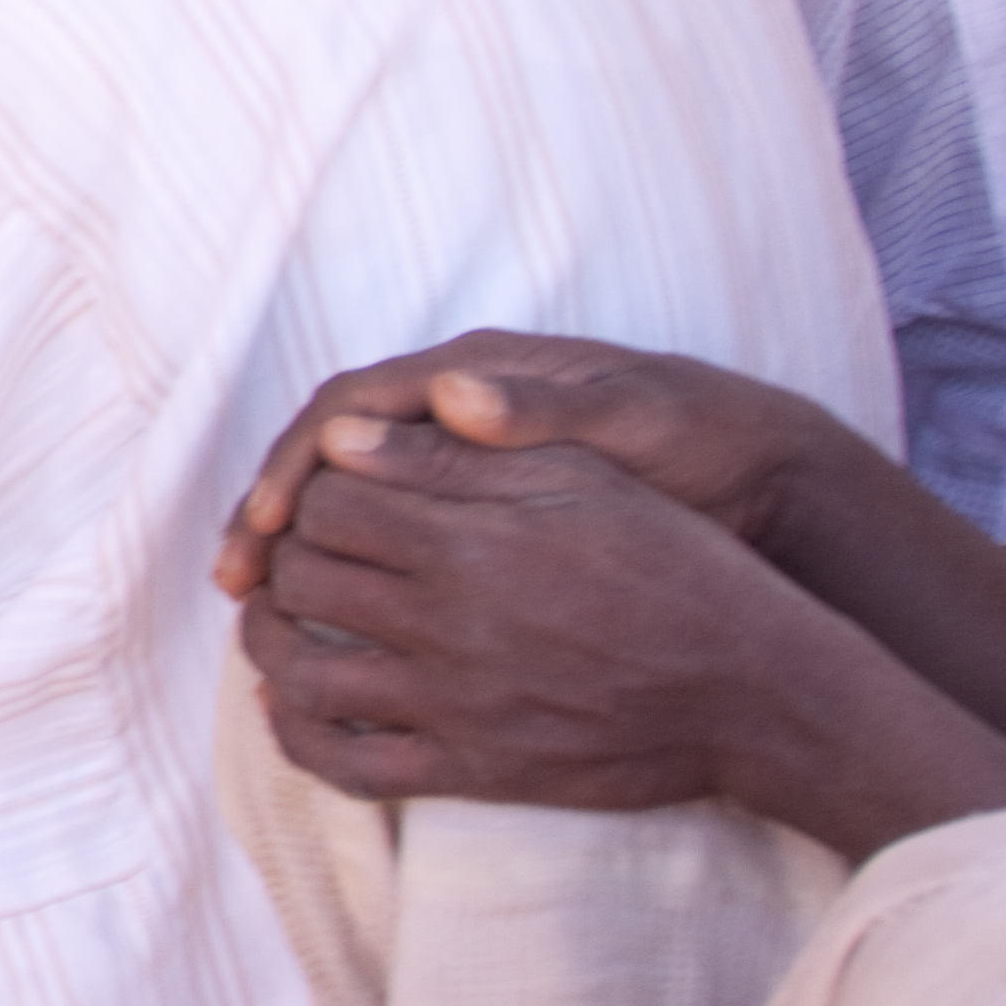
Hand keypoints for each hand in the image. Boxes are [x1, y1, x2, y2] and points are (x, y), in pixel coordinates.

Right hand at [219, 333, 878, 603]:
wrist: (768, 478)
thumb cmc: (698, 437)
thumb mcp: (630, 421)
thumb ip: (542, 410)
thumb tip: (451, 393)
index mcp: (472, 376)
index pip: (349, 409)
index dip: (299, 463)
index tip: (272, 521)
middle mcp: (448, 414)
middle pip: (325, 458)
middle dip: (272, 513)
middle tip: (236, 577)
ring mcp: (459, 468)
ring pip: (347, 505)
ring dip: (296, 553)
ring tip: (258, 608)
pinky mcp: (477, 520)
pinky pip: (388, 543)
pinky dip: (350, 580)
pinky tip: (329, 628)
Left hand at [241, 416, 835, 812]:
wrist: (759, 694)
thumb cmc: (678, 569)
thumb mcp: (583, 483)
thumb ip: (457, 458)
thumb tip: (344, 437)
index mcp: (473, 543)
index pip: (327, 503)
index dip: (310, 490)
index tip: (323, 493)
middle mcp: (452, 626)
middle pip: (303, 578)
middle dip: (283, 555)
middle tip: (291, 549)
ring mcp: (457, 707)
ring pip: (302, 672)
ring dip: (267, 639)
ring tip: (274, 616)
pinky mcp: (474, 773)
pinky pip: (345, 765)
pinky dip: (296, 733)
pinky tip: (290, 703)